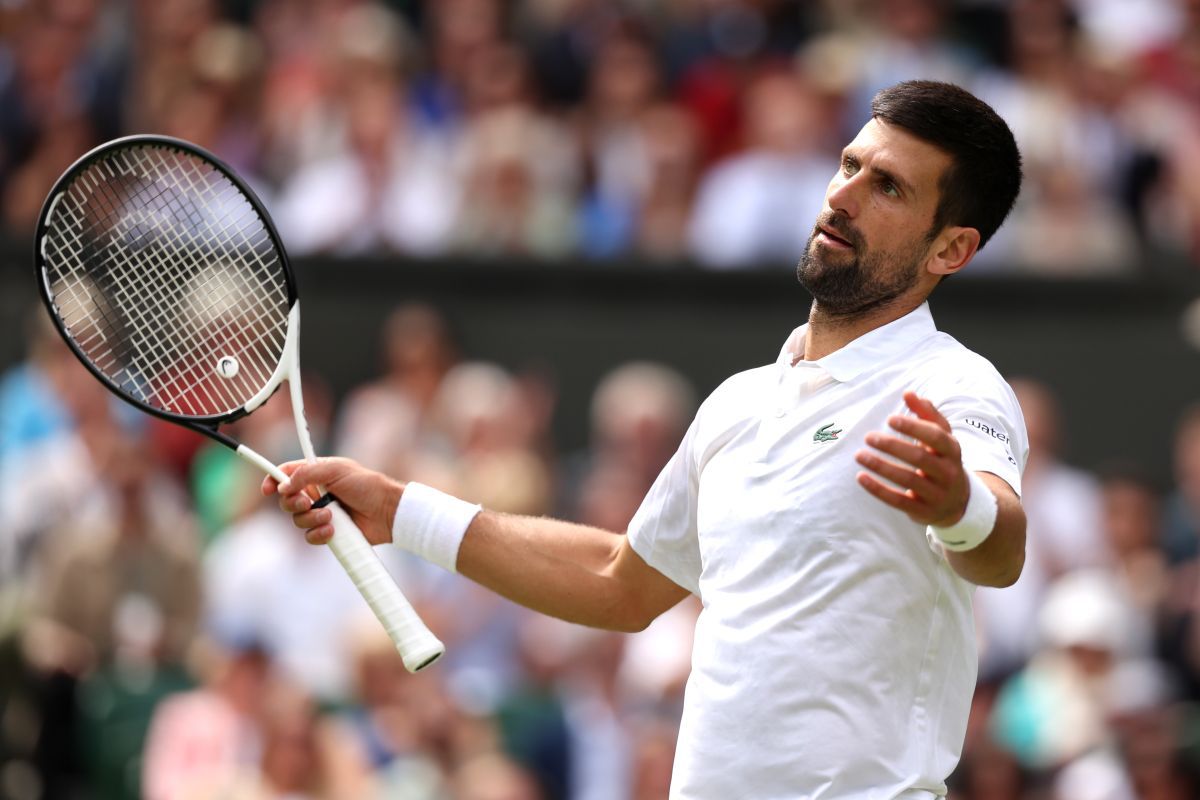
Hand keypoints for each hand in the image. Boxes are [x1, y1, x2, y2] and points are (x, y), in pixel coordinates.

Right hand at [261, 457, 401, 545]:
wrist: (387, 512)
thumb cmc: (367, 485)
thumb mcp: (336, 470)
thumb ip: (307, 474)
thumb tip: (283, 485)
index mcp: (316, 474)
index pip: (286, 474)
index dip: (273, 480)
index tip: (268, 489)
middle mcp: (316, 493)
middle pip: (287, 500)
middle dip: (293, 503)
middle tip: (308, 502)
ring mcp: (322, 513)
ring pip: (297, 520)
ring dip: (310, 519)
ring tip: (330, 516)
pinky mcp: (328, 532)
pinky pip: (310, 537)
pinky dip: (318, 534)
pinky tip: (333, 530)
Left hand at [854, 392, 968, 526]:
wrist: (958, 503)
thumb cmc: (942, 461)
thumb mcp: (942, 439)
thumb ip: (927, 415)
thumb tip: (909, 393)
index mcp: (952, 451)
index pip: (936, 436)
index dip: (913, 427)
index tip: (889, 419)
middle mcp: (948, 472)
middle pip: (920, 458)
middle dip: (892, 446)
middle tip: (868, 437)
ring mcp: (937, 494)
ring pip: (908, 480)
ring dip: (881, 466)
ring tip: (859, 455)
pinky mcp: (923, 511)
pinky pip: (898, 501)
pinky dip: (878, 489)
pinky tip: (860, 477)